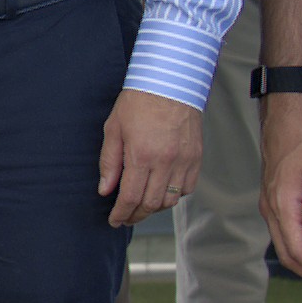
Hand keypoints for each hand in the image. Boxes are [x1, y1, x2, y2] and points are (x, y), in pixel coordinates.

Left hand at [98, 88, 202, 227]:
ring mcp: (183, 160)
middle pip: (151, 204)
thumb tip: (105, 190)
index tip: (114, 221)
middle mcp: (165, 162)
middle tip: (126, 217)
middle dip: (136, 215)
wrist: (170, 81)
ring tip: (142, 205)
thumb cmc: (139, 101)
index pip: (130, 197)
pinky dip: (175, 195)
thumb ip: (109, 163)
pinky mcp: (196, 157)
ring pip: (171, 200)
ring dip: (155, 207)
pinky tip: (163, 191)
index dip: (121, 214)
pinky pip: (187, 188)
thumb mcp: (114, 129)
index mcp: (141, 155)